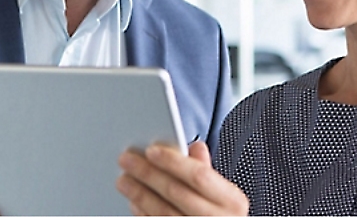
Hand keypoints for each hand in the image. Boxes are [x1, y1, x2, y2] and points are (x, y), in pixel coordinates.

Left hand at [116, 142, 248, 215]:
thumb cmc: (222, 216)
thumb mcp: (224, 195)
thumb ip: (207, 172)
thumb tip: (194, 147)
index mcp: (231, 201)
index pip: (199, 175)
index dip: (173, 162)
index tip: (151, 150)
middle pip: (176, 192)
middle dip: (148, 173)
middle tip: (127, 160)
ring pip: (163, 213)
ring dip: (140, 194)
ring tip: (124, 180)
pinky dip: (143, 213)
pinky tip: (134, 202)